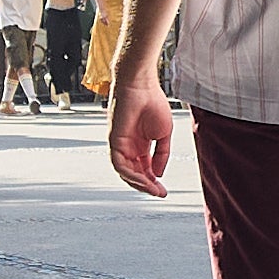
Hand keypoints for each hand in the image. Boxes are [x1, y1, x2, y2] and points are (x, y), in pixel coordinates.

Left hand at [109, 78, 174, 197]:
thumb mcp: (164, 134)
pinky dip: (131, 174)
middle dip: (147, 186)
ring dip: (139, 183)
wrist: (141, 85)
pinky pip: (119, 164)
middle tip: (160, 193)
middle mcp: (128, 147)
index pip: (143, 170)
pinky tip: (144, 179)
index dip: (153, 182)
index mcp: (139, 145)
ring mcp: (120, 145)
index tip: (164, 191)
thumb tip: (158, 173)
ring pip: (125, 173)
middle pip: (134, 174)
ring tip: (153, 189)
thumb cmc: (152, 102)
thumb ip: (162, 155)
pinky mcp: (114, 141)